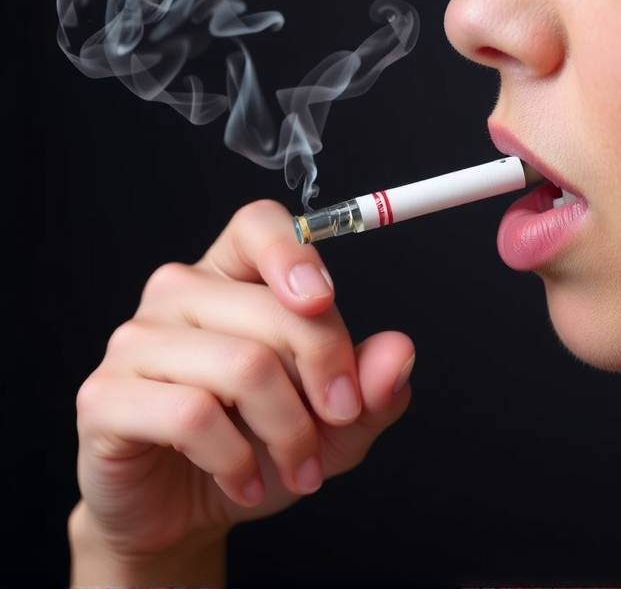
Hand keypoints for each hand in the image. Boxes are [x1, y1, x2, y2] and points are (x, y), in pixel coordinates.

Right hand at [69, 200, 414, 585]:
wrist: (187, 510)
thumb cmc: (256, 448)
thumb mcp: (332, 424)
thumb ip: (369, 387)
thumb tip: (399, 352)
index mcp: (232, 278)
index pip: (259, 225)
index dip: (295, 253)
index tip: (324, 300)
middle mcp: (181, 295)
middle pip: (272, 312)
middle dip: (326, 381)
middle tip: (341, 424)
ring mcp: (137, 341)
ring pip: (242, 367)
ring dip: (289, 432)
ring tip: (300, 468)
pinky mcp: (106, 396)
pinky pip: (191, 415)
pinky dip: (235, 459)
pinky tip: (243, 481)